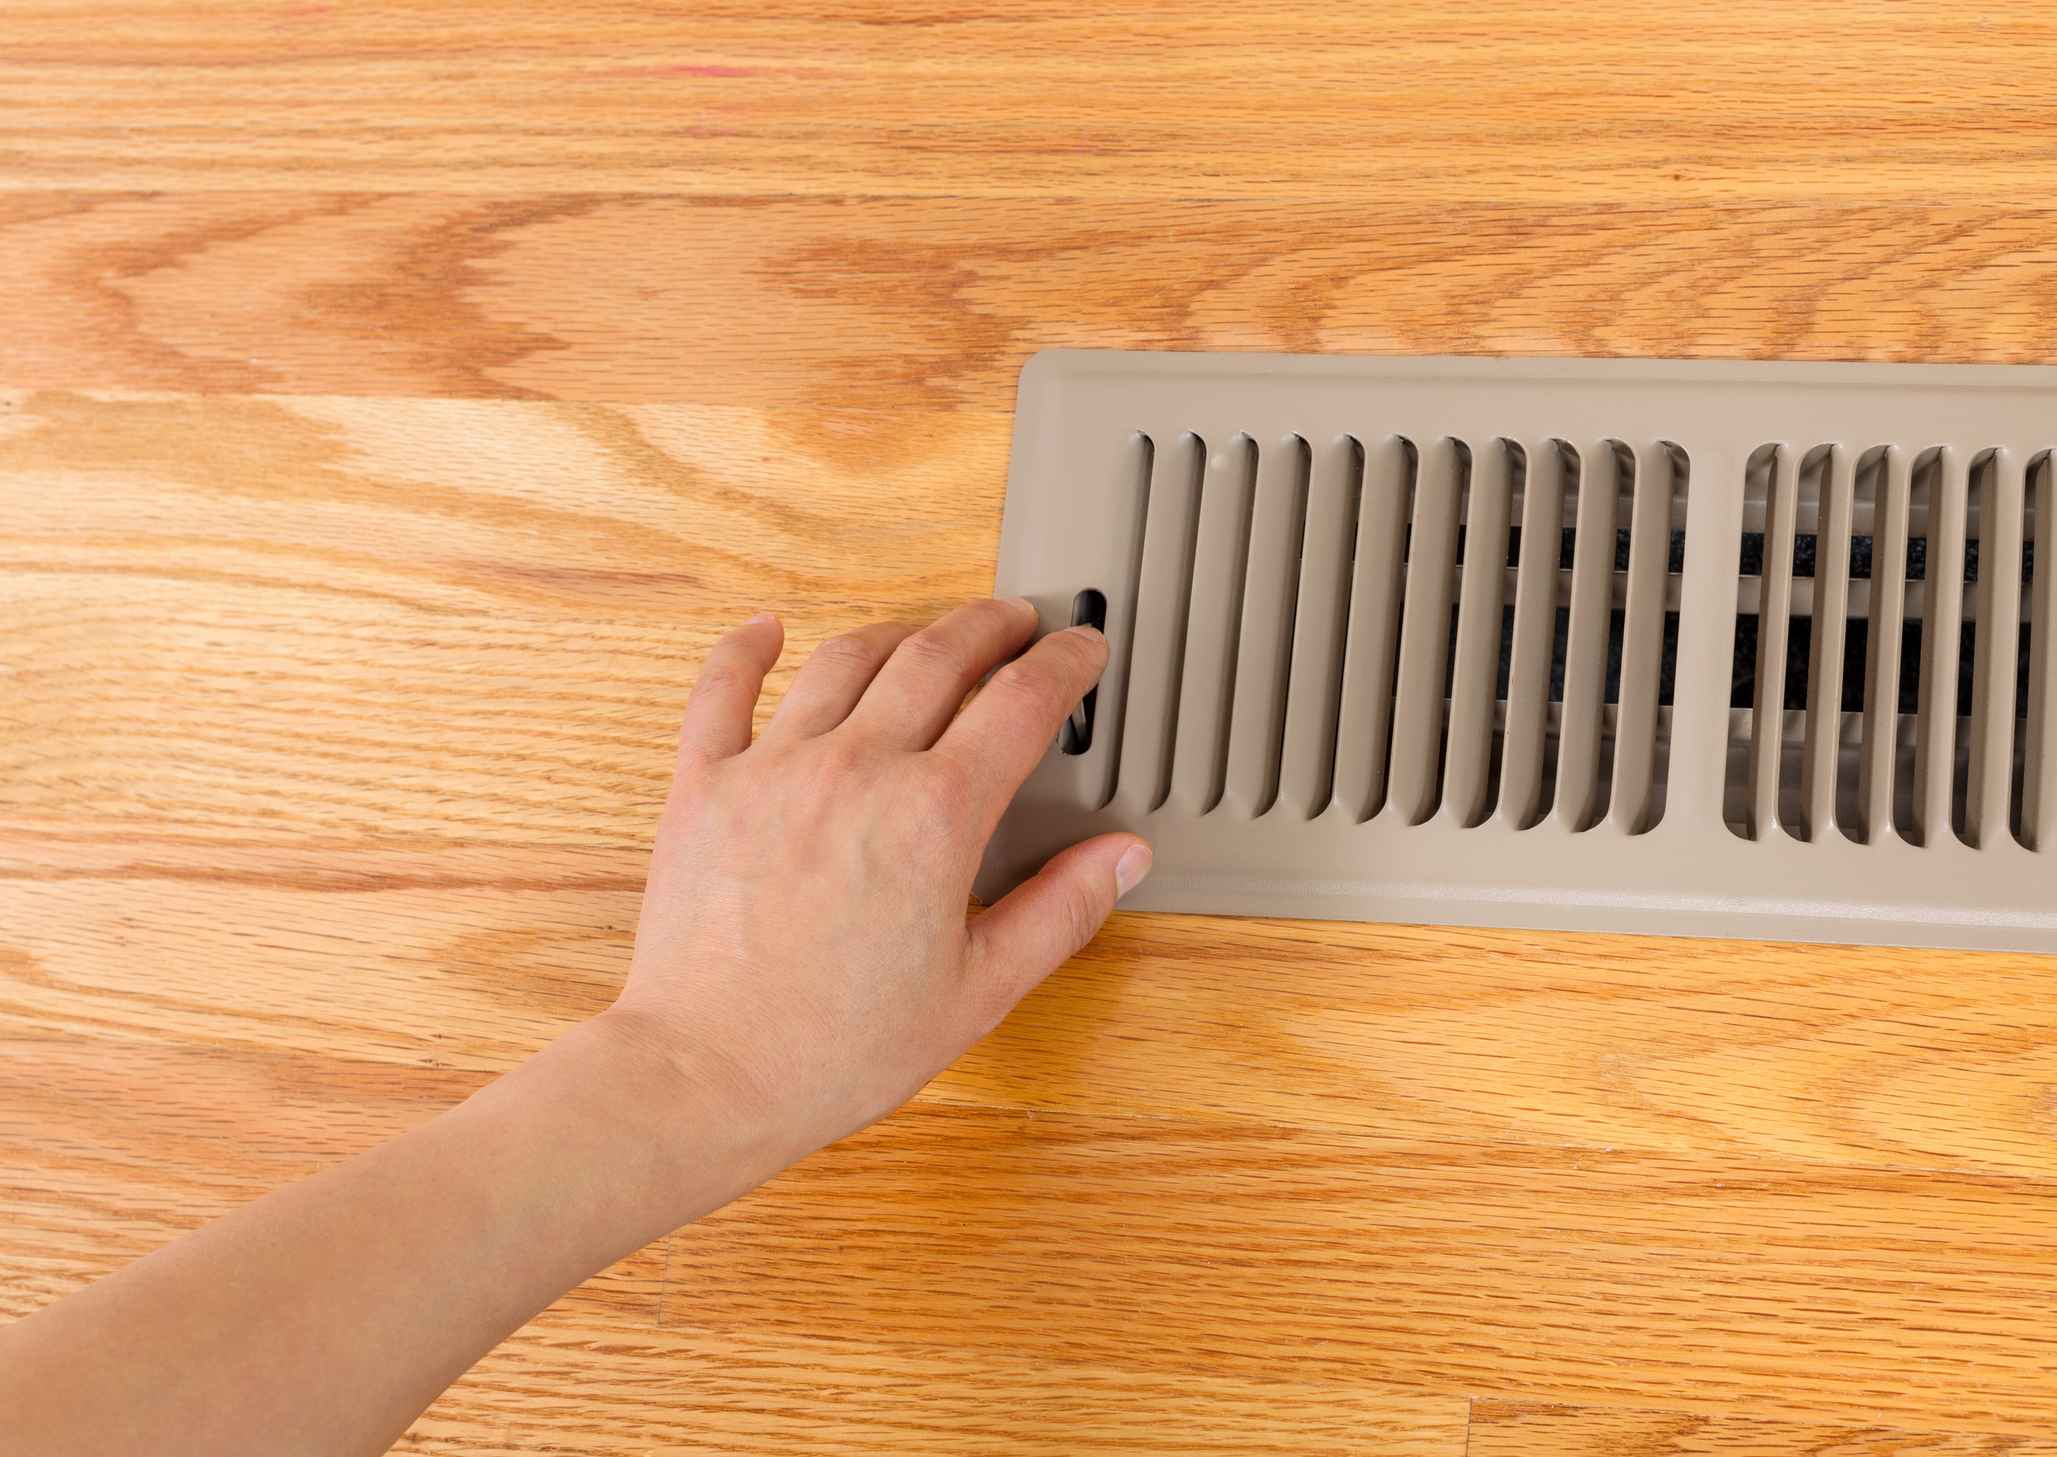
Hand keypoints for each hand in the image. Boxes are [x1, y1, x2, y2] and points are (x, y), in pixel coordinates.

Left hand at [607, 597, 1152, 1184]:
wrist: (707, 1073)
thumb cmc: (835, 1047)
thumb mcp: (979, 992)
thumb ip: (1060, 911)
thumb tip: (1123, 857)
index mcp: (934, 816)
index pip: (1021, 702)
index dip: (1064, 664)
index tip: (1082, 650)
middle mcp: (856, 769)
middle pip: (938, 655)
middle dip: (990, 626)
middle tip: (1017, 622)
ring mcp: (773, 768)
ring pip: (846, 659)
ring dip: (899, 633)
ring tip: (925, 633)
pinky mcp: (704, 785)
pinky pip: (722, 690)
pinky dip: (746, 649)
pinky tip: (765, 630)